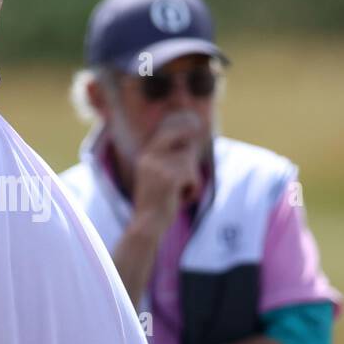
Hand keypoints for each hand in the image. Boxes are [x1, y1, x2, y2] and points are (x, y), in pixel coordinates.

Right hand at [130, 111, 203, 235]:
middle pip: (180, 140)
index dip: (181, 124)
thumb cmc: (156, 203)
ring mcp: (158, 167)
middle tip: (198, 135)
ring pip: (189, 161)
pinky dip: (193, 190)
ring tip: (180, 192)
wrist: (147, 224)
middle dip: (192, 142)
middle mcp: (150, 158)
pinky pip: (192, 176)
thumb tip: (190, 143)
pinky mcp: (169, 178)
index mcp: (145, 156)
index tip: (194, 119)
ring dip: (192, 179)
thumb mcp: (158, 177)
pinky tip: (182, 199)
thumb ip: (169, 160)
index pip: (165, 132)